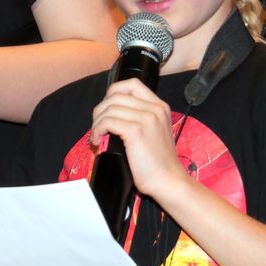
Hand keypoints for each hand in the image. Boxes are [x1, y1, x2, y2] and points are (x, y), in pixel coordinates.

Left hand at [90, 77, 187, 199]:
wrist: (168, 181)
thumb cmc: (158, 163)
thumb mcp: (155, 131)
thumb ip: (140, 118)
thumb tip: (112, 114)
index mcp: (160, 106)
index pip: (132, 84)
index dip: (114, 92)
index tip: (107, 108)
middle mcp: (154, 108)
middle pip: (116, 95)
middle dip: (100, 109)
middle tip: (98, 125)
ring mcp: (146, 118)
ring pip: (109, 108)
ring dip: (97, 122)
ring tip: (96, 135)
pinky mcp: (136, 131)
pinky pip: (107, 122)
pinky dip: (97, 130)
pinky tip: (97, 140)